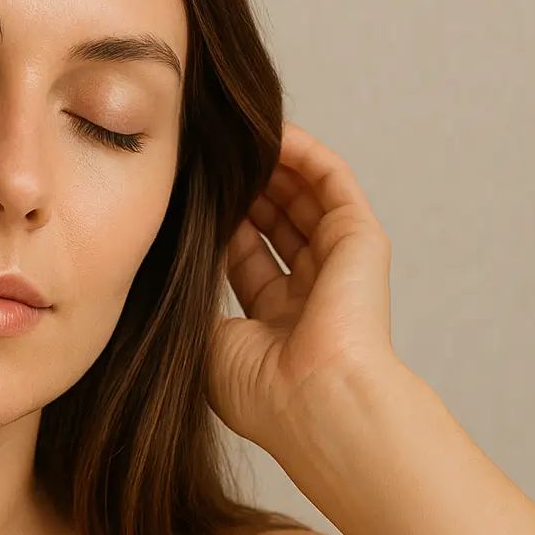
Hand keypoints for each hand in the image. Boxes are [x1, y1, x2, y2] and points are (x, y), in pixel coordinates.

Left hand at [208, 122, 403, 451]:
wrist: (315, 404)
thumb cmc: (260, 392)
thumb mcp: (208, 339)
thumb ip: (198, 293)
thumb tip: (173, 252)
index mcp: (277, 323)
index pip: (244, 256)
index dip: (217, 223)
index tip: (182, 193)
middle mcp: (312, 292)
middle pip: (274, 221)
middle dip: (241, 187)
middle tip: (205, 155)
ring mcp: (340, 264)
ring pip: (302, 195)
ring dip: (269, 164)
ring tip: (232, 133)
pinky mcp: (361, 239)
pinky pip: (330, 180)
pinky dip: (302, 152)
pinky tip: (269, 130)